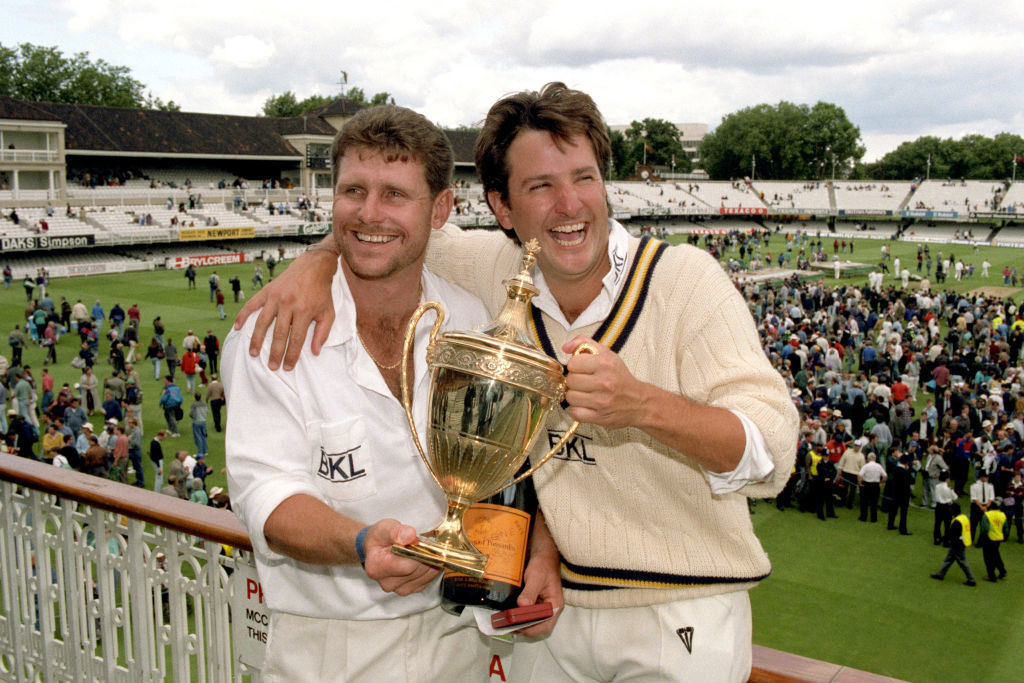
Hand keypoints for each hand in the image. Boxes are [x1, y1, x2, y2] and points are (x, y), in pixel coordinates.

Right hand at [234, 246, 338, 370]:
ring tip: (253, 353)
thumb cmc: (322, 292)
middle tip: (272, 366)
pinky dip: (243, 316)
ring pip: (262, 322)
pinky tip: (238, 328)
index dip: (292, 355)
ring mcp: (276, 297)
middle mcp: (288, 304)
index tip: (287, 367)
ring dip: (256, 339)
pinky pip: (252, 304)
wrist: (313, 267)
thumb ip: (323, 333)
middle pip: (279, 334)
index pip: (296, 338)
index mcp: (304, 310)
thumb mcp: (329, 312)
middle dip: (275, 352)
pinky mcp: (267, 290)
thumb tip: (315, 352)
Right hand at [362, 519, 439, 595]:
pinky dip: (430, 568)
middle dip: (426, 554)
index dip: (419, 551)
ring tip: (422, 550)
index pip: (408, 564)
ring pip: (426, 575)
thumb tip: (410, 535)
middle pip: (418, 570)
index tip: (420, 540)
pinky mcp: (409, 590)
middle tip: (423, 542)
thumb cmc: (379, 538)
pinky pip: (428, 580)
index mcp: (377, 568)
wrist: (376, 549)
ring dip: (430, 561)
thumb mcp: (384, 528)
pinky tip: (423, 558)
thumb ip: (396, 531)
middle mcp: (387, 583)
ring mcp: (399, 589)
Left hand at [513, 553, 563, 636]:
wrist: (543, 554)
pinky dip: (519, 616)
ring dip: (521, 623)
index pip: (545, 625)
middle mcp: (550, 608)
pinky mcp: (536, 602)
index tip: (516, 626)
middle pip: (538, 626)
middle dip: (524, 628)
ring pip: (532, 622)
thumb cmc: (543, 564)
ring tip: (506, 622)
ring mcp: (543, 606)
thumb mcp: (536, 577)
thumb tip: (522, 606)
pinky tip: (510, 613)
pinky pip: (528, 614)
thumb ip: (530, 592)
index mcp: (554, 605)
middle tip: (508, 625)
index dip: (531, 629)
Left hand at [561, 336, 645, 428]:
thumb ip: (584, 344)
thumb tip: (565, 347)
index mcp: (605, 363)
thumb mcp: (607, 354)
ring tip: (586, 394)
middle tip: (585, 383)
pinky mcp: (599, 417)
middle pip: (570, 380)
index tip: (583, 369)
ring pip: (570, 397)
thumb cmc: (619, 377)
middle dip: (575, 381)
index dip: (575, 366)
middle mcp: (604, 382)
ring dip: (575, 396)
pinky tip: (586, 405)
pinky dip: (577, 410)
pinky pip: (575, 413)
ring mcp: (601, 401)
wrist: (639, 402)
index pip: (573, 363)